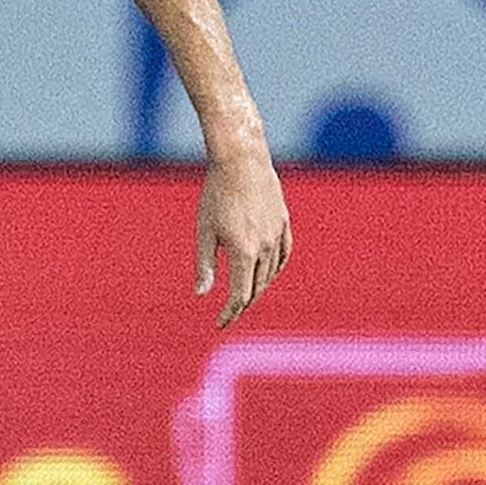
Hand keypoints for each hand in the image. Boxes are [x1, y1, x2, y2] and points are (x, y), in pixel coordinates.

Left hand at [198, 143, 292, 326]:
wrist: (242, 161)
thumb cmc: (216, 194)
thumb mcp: (204, 230)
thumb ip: (204, 265)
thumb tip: (201, 295)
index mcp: (243, 252)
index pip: (240, 295)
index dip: (230, 313)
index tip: (219, 323)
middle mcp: (265, 247)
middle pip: (257, 287)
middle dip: (243, 304)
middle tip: (229, 313)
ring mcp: (277, 234)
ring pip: (271, 272)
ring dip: (258, 287)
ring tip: (245, 295)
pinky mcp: (284, 222)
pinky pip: (284, 254)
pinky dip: (275, 268)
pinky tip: (268, 272)